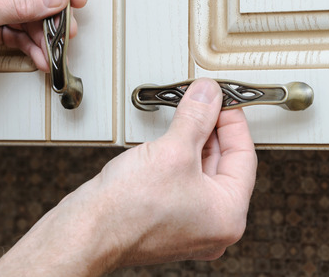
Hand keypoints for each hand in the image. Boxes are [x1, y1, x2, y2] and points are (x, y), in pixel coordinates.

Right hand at [0, 79, 257, 275]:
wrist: (84, 233)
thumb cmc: (125, 211)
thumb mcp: (172, 150)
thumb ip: (197, 117)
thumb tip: (209, 95)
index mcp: (228, 216)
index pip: (245, 157)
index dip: (233, 121)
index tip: (224, 99)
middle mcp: (213, 225)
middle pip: (224, 163)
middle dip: (213, 129)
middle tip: (204, 101)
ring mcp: (190, 225)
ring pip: (202, 171)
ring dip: (194, 140)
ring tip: (187, 113)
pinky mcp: (167, 220)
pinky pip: (183, 182)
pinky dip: (179, 158)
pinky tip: (170, 139)